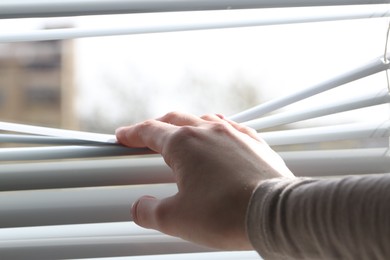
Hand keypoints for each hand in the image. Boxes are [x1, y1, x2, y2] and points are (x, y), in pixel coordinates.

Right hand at [116, 112, 294, 249]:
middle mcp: (208, 131)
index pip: (150, 131)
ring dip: (188, 126)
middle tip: (147, 136)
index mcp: (184, 144)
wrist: (274, 212)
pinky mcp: (254, 142)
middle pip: (175, 119)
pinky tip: (219, 140)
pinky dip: (217, 131)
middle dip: (157, 126)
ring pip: (203, 120)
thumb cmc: (226, 214)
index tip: (124, 136)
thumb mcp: (176, 219)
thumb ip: (149, 211)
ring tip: (182, 136)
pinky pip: (231, 128)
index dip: (132, 133)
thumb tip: (139, 207)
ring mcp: (234, 134)